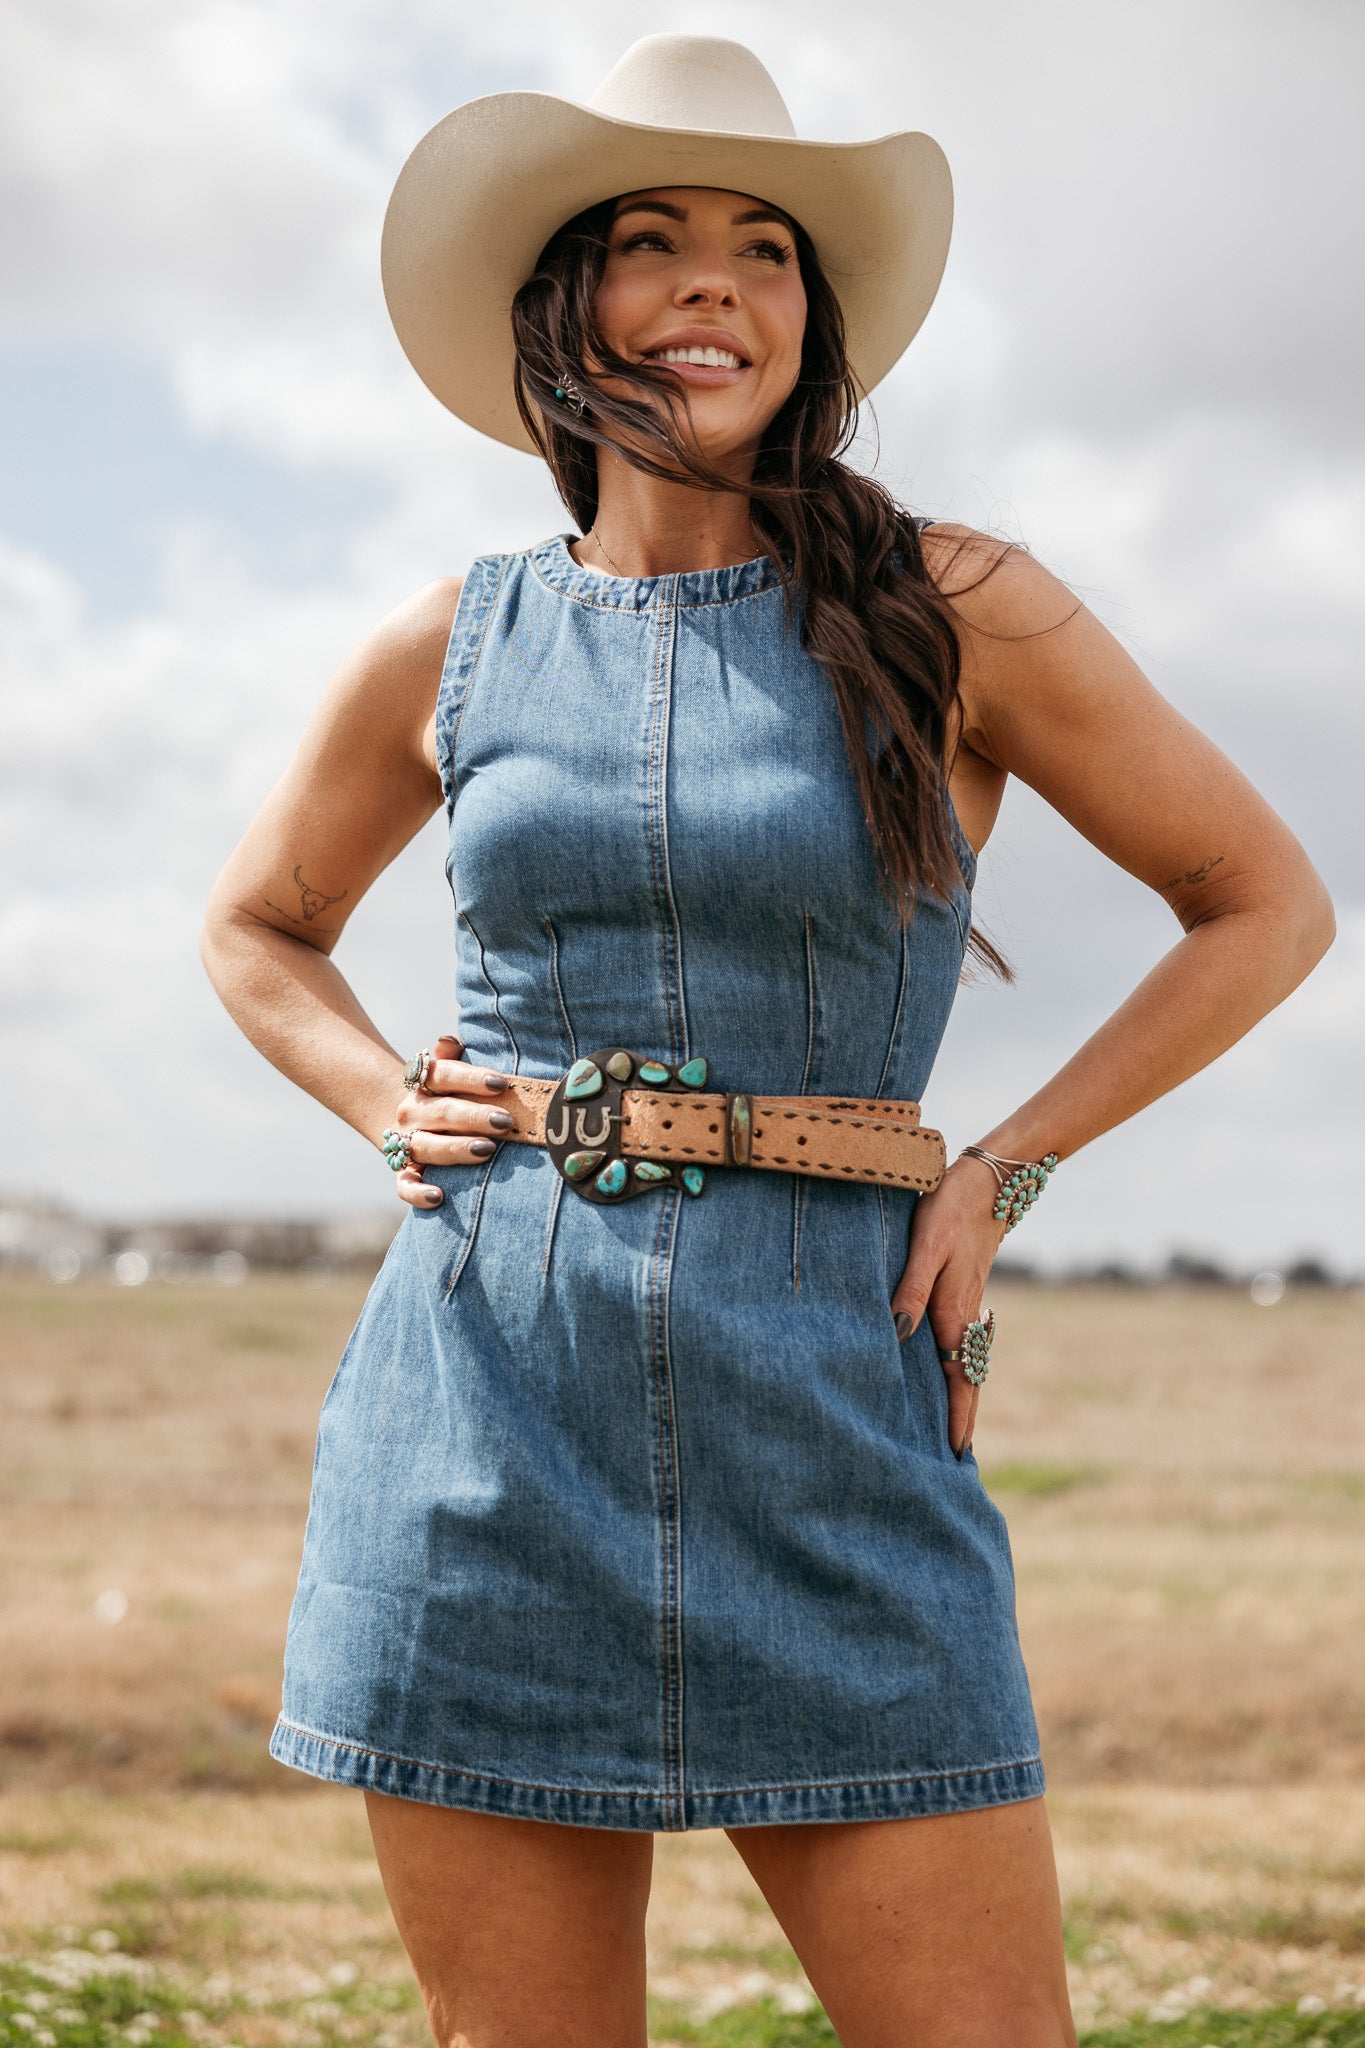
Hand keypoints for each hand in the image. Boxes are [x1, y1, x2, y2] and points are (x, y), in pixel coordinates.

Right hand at [384, 1034, 513, 1208]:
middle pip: (442, 1112)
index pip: (443, 1075)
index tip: (501, 1083)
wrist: (401, 1119)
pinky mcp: (403, 1172)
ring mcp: (404, 1142)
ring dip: (457, 1149)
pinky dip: (418, 1193)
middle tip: (505, 1121)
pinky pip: (405, 1185)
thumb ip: (450, 1056)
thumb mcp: (445, 1071)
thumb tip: (449, 1042)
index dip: (472, 1079)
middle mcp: (411, 1112)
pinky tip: (439, 1197)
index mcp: (422, 1084)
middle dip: (474, 1116)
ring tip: (487, 1149)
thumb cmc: (443, 1094)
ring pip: (428, 1146)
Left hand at [891, 1156, 1007, 1458]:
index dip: (958, 1418)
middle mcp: (966, 1317)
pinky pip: (962, 1343)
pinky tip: (946, 1371)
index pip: (960, 1380)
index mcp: (955, 1313)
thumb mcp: (925, 1247)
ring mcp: (968, 1306)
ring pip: (965, 1362)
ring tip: (952, 1429)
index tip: (956, 1456)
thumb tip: (897, 1335)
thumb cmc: (949, 1210)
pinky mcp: (963, 1292)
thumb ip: (910, 1290)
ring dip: (961, 1397)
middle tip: (956, 1460)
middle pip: (966, 1380)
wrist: (988, 1181)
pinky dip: (958, 1368)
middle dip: (962, 1419)